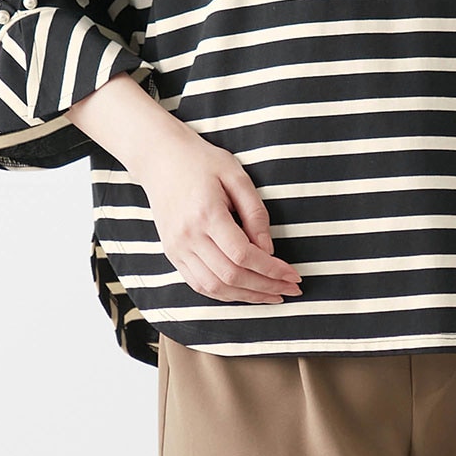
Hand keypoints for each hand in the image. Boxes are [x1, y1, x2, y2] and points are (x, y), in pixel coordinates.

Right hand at [139, 132, 303, 303]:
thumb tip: (268, 249)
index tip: (293, 275)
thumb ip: (255, 212)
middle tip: (291, 289)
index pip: (243, 255)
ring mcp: (177, 249)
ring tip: (273, 295)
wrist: (162, 159)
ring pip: (214, 288)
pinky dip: (224, 293)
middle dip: (265, 288)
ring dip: (247, 296)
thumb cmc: (203, 162)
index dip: (272, 270)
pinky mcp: (172, 254)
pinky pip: (199, 284)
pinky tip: (245, 291)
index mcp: (207, 214)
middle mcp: (188, 237)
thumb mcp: (236, 175)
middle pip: (230, 276)